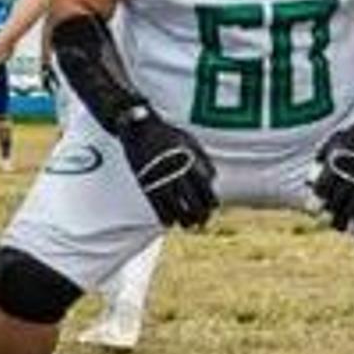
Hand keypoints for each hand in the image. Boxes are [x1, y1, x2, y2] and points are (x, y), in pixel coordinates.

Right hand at [113, 103, 219, 228]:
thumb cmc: (167, 134)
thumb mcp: (190, 140)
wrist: (139, 127)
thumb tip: (213, 179)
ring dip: (183, 219)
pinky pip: (156, 205)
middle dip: (199, 215)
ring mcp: (160, 177)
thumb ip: (203, 159)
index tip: (214, 208)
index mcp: (189, 159)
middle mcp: (176, 170)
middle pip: (192, 200)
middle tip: (202, 223)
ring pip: (175, 206)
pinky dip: (164, 216)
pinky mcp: (146, 182)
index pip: (205, 186)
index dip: (210, 200)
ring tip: (187, 226)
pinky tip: (169, 223)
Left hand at [308, 100, 353, 232]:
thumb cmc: (353, 135)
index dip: (317, 200)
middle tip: (328, 221)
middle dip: (329, 215)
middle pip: (335, 203)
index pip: (321, 190)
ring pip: (351, 208)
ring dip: (344, 220)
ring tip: (340, 227)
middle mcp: (347, 175)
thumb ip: (320, 161)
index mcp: (334, 165)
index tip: (316, 205)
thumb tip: (309, 180)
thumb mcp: (331, 143)